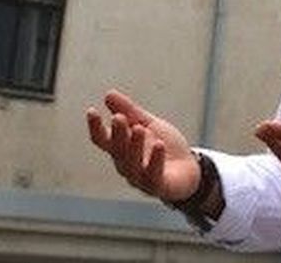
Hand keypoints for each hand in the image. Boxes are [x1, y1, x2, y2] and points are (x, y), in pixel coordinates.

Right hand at [85, 91, 200, 201]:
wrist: (189, 169)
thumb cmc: (164, 147)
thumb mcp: (148, 125)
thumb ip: (130, 112)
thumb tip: (108, 94)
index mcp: (121, 149)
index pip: (103, 140)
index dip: (96, 127)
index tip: (92, 111)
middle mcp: (126, 165)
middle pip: (117, 150)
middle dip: (118, 134)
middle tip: (119, 118)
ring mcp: (140, 177)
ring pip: (131, 164)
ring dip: (134, 146)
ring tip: (139, 128)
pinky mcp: (157, 185)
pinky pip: (153, 174)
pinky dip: (155, 160)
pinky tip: (159, 146)